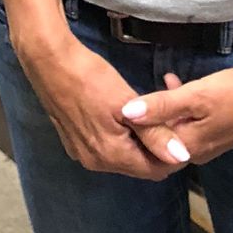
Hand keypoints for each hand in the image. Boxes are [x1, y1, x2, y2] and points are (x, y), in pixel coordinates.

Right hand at [23, 34, 191, 179]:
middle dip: (156, 146)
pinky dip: (121, 136)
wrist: (50, 61)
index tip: (179, 129)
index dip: (171, 153)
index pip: (155, 171)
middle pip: (139, 165)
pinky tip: (123, 115)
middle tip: (165, 118)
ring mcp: (82, 153)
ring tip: (147, 114)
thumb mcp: (128, 104)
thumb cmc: (91, 78)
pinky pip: (107, 148)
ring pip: (124, 157)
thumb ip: (155, 134)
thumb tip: (181, 157)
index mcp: (111, 156)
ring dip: (138, 141)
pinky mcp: (74, 142)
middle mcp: (96, 163)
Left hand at [120, 62, 232, 163]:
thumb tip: (126, 113)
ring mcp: (209, 142)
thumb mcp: (195, 96)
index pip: (148, 149)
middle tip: (132, 96)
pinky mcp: (218, 130)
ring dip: (163, 110)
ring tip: (155, 86)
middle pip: (160, 140)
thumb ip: (161, 105)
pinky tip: (175, 83)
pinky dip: (179, 106)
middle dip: (146, 120)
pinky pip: (189, 122)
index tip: (120, 108)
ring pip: (175, 129)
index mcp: (187, 148)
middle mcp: (196, 152)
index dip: (132, 130)